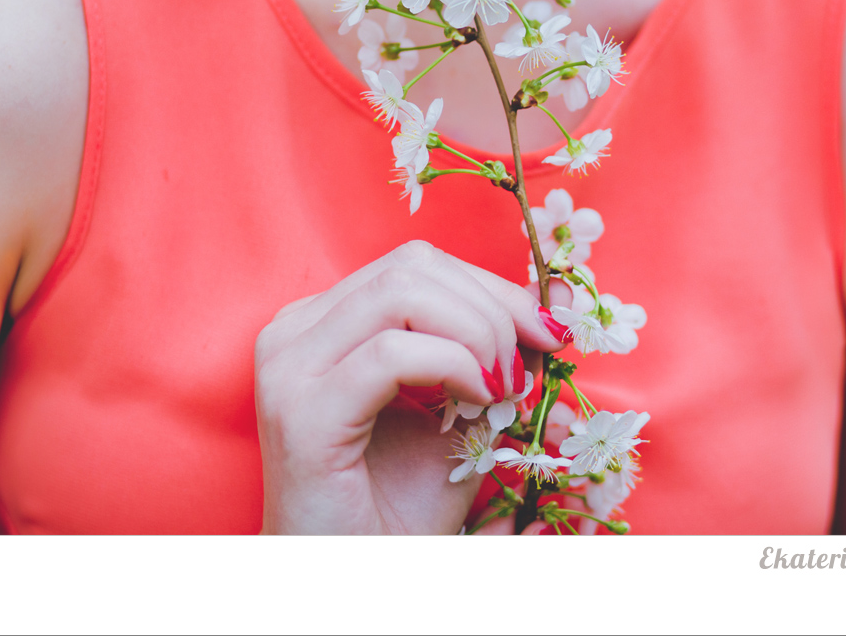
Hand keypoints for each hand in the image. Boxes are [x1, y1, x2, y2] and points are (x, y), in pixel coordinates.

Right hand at [254, 240, 565, 533]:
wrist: (350, 580)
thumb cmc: (396, 506)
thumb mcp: (459, 411)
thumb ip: (493, 353)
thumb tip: (555, 303)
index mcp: (324, 322)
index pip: (417, 265)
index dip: (492, 287)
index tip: (550, 330)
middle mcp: (295, 331)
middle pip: (413, 267)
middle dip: (493, 306)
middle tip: (535, 362)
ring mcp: (290, 366)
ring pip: (402, 293)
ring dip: (478, 333)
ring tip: (504, 388)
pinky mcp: (303, 410)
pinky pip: (392, 352)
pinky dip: (454, 364)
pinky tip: (478, 399)